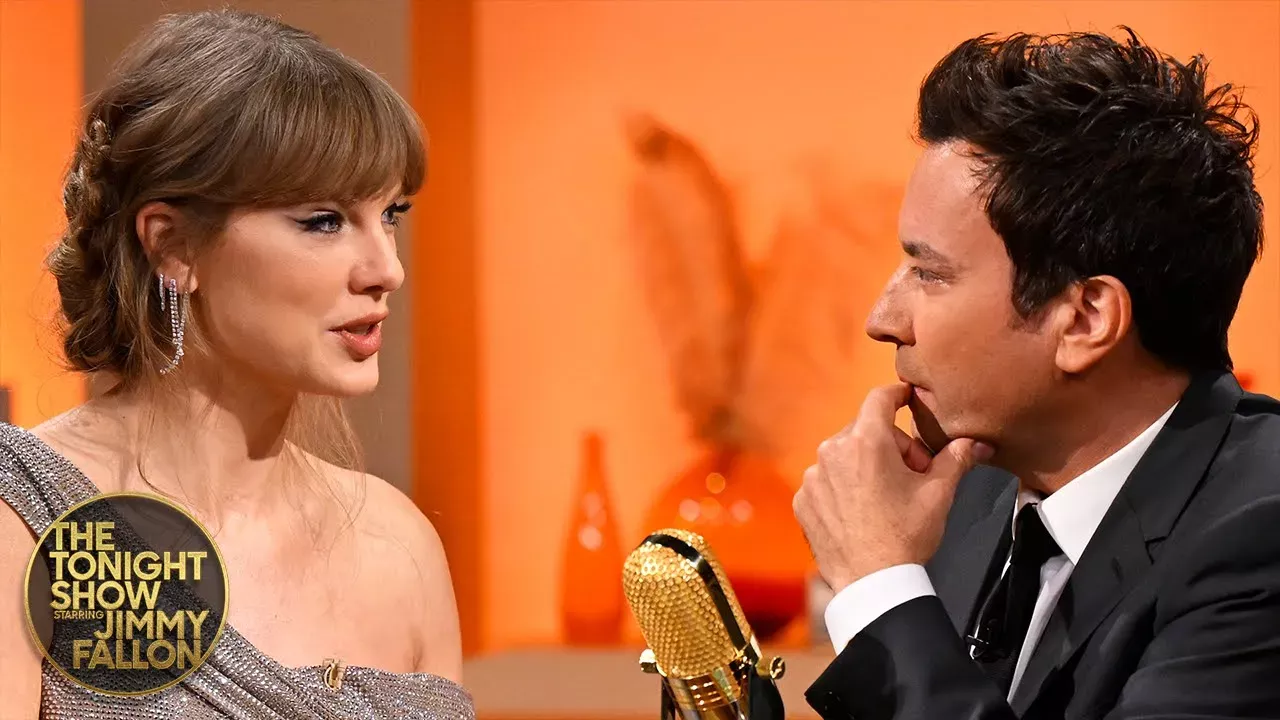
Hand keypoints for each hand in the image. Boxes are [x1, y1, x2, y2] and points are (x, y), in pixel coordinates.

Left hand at [792, 383, 993, 592]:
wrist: (873, 584)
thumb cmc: (907, 536)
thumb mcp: (939, 494)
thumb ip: (956, 458)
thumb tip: (977, 442)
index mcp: (866, 441)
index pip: (880, 398)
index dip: (898, 395)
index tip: (907, 398)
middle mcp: (832, 451)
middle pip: (865, 431)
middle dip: (890, 446)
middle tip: (912, 477)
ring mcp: (813, 477)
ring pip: (844, 456)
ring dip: (864, 467)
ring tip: (885, 499)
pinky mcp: (802, 500)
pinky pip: (826, 481)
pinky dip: (843, 489)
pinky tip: (861, 513)